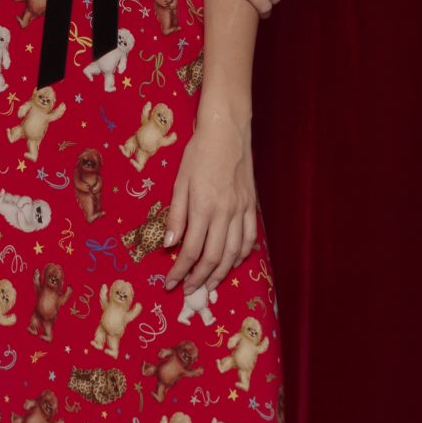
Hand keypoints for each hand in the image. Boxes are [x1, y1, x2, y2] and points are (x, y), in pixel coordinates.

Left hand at [164, 111, 257, 291]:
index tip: (171, 284)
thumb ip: (176, 215)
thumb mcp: (180, 182)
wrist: (227, 131)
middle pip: (214, 257)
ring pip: (234, 252)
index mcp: (203, 207)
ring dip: (221, 273)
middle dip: (199, 279)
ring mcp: (241, 210)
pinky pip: (249, 238)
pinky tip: (232, 263)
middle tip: (188, 291)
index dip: (180, 271)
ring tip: (209, 284)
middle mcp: (225, 212)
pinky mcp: (252, 206)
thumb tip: (170, 245)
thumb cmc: (198, 153)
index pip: (190, 250)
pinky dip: (241, 255)